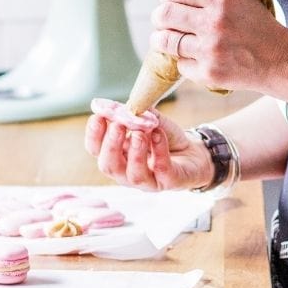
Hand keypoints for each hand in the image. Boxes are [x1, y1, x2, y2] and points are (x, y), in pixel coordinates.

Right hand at [85, 98, 211, 191]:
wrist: (193, 152)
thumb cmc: (164, 138)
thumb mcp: (149, 121)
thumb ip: (135, 114)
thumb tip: (118, 106)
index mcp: (117, 156)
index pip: (95, 150)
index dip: (94, 135)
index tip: (98, 116)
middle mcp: (126, 172)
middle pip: (109, 165)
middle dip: (110, 145)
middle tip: (117, 126)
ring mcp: (147, 180)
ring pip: (134, 174)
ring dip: (135, 152)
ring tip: (140, 133)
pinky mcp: (169, 182)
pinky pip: (161, 169)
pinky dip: (159, 151)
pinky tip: (158, 134)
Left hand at [150, 0, 287, 93]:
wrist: (281, 58)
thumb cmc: (258, 23)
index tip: (170, 0)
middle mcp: (214, 23)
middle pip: (164, 14)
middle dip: (160, 16)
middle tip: (166, 20)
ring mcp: (210, 50)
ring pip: (164, 41)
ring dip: (163, 38)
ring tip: (171, 38)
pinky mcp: (209, 73)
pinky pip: (179, 64)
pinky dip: (184, 60)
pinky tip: (196, 56)